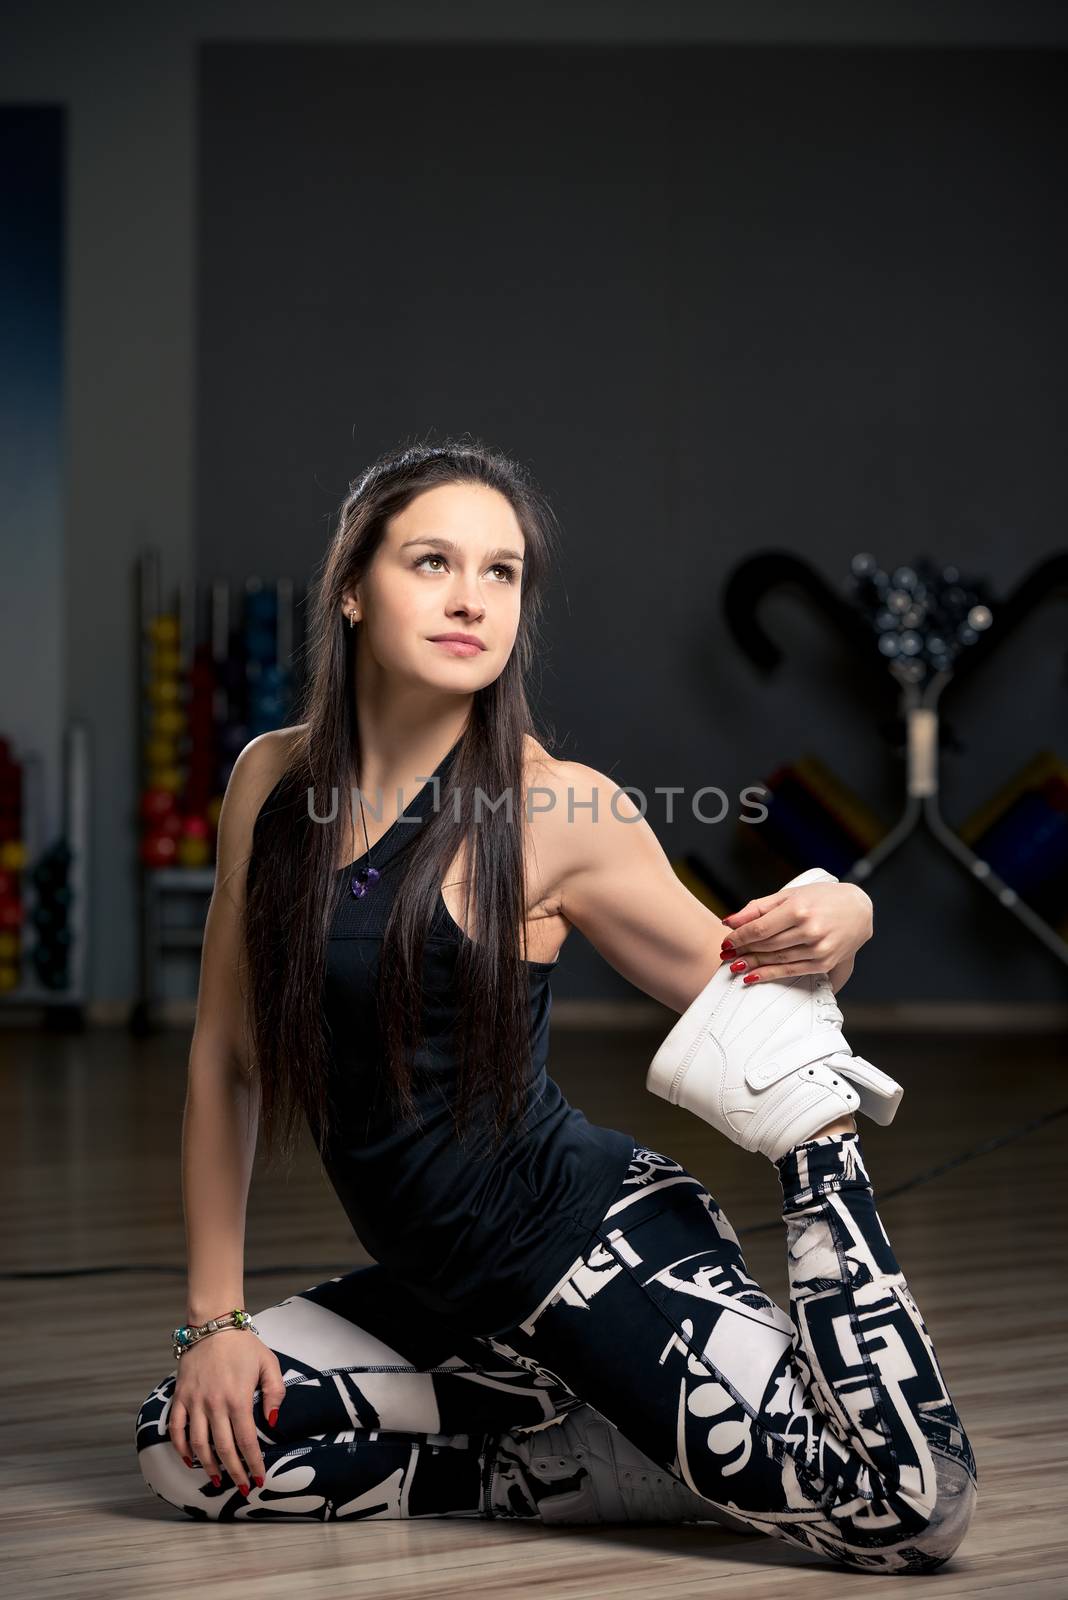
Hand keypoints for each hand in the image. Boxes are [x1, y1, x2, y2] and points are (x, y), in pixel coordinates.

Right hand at [169, 1331, 285, 1491]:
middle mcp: (215, 1404)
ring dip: (208, 1466)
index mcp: (238, 1398)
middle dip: (234, 1472)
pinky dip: (181, 1448)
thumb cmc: (244, 1345)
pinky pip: (176, 1429)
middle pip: (223, 1449)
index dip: (253, 1463)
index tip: (259, 1479)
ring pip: (198, 1444)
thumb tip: (273, 1422)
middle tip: (243, 1487)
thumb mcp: (269, 1364)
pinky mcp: (180, 1397)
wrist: (214, 1326)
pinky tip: (189, 1459)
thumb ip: (275, 1393)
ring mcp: (195, 1402)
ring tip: (217, 1480)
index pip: (247, 1441)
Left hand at [718, 881, 872, 981]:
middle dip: (743, 950)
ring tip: (735, 966)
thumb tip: (729, 921)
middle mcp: (810, 929)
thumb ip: (758, 908)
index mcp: (799, 909)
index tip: (726, 942)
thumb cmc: (822, 898)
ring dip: (753, 964)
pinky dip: (770, 974)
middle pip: (767, 945)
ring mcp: (819, 948)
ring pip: (777, 959)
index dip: (739, 937)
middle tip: (726, 955)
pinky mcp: (825, 962)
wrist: (859, 910)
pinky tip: (753, 976)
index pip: (760, 928)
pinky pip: (792, 971)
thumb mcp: (790, 895)